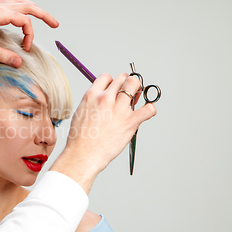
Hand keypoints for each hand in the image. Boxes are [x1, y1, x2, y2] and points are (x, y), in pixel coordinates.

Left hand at [0, 0, 58, 66]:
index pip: (24, 20)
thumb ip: (3, 56)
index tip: (25, 49)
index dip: (29, 35)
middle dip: (43, 14)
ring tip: (42, 15)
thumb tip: (19, 62)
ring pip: (20, 2)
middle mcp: (0, 7)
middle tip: (56, 24)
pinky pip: (11, 3)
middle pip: (28, 5)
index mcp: (0, 14)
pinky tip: (19, 12)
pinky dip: (20, 6)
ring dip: (32, 8)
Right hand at [50, 73, 156, 193]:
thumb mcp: (80, 113)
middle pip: (123, 78)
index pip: (106, 77)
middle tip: (128, 91)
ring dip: (138, 90)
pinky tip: (147, 111)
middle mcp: (106, 99)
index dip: (112, 81)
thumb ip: (92, 102)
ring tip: (137, 97)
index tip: (114, 87)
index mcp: (92, 96)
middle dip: (126, 83)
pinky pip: (148, 109)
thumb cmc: (80, 138)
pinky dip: (150, 109)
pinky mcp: (130, 121)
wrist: (83, 154)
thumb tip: (102, 98)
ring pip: (135, 84)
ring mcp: (119, 109)